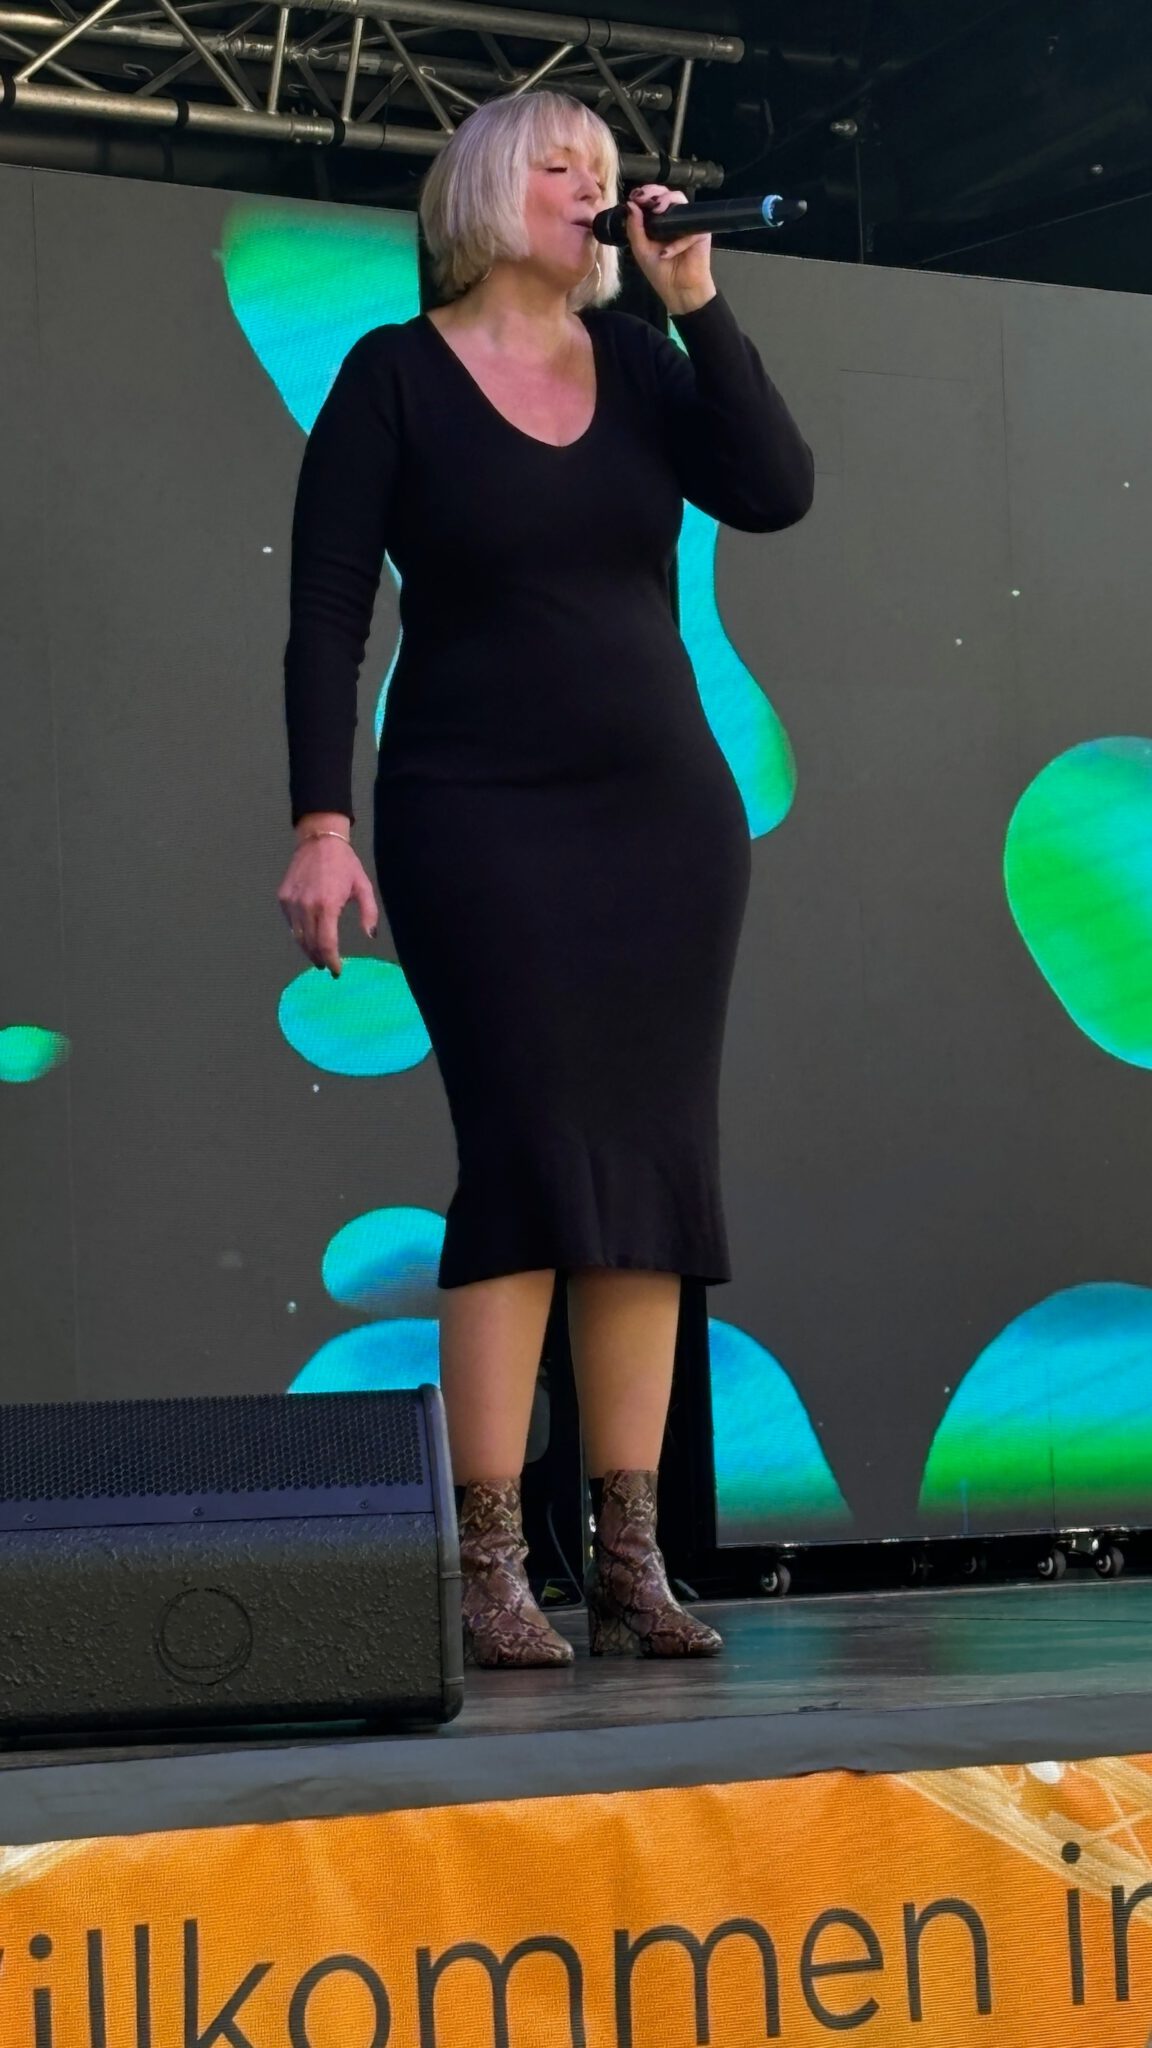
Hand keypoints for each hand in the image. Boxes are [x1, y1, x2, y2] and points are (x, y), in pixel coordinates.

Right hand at [277, 836, 377, 977]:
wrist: (319, 841)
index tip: (337, 971)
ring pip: (298, 937)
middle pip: (310, 944)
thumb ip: (369, 913)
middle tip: (328, 966)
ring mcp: (292, 902)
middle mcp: (306, 906)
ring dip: (308, 950)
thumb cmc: (345, 864)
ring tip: (318, 957)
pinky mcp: (283, 898)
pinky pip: (291, 924)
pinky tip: (308, 936)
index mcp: (327, 905)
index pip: (326, 943)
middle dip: (320, 959)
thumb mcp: (363, 887)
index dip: (331, 961)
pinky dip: (299, 934)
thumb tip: (370, 936)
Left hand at [623, 185, 715, 315]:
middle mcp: (674, 219)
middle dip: (654, 192)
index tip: (635, 196)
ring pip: (680, 200)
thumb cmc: (661, 273)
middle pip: (668, 193)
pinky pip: (689, 228)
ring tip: (656, 212)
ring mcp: (688, 224)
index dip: (646, 192)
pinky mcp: (701, 233)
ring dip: (666, 202)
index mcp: (660, 222)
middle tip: (643, 198)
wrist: (678, 292)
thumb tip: (630, 205)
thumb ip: (634, 228)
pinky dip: (677, 242)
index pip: (655, 198)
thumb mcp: (641, 250)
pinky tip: (667, 254)